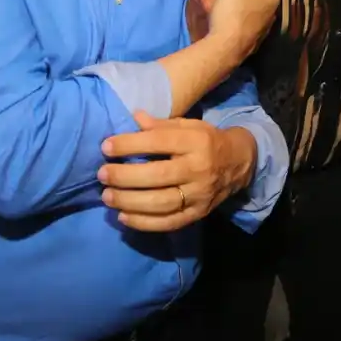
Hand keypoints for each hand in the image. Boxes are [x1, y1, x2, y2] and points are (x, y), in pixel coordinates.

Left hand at [98, 112, 256, 230]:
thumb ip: (161, 125)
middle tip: (102, 174)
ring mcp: (200, 195)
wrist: (238, 164)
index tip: (106, 147)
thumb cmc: (206, 141)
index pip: (159, 142)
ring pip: (161, 202)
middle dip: (125, 176)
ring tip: (107, 196)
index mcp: (197, 141)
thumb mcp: (188, 126)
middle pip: (158, 175)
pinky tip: (123, 217)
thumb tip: (133, 117)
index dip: (130, 144)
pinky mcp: (198, 214)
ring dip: (129, 201)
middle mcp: (199, 169)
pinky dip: (144, 223)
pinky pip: (169, 223)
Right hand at [204, 0, 276, 62]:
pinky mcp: (251, 39)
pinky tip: (225, 19)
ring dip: (237, 1)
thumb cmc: (232, 11)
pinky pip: (243, 20)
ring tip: (222, 3)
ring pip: (249, 5)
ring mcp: (262, 27)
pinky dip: (235, 16)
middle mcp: (272, 12)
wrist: (225, 49)